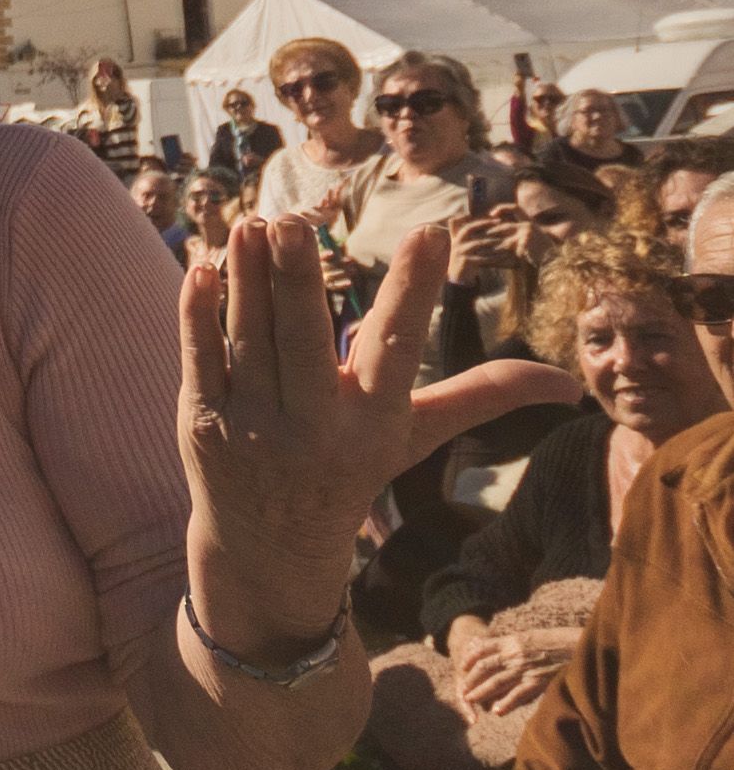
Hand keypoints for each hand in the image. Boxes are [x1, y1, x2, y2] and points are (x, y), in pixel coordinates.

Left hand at [176, 219, 583, 660]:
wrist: (270, 549)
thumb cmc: (351, 472)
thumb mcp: (416, 436)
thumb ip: (483, 396)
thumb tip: (571, 384)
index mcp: (374, 420)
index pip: (398, 346)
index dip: (416, 290)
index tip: (433, 233)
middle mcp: (314, 424)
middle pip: (303, 340)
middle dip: (295, 280)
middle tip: (290, 220)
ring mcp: (252, 424)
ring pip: (248, 339)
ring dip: (245, 279)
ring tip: (252, 223)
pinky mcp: (202, 422)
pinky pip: (199, 359)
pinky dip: (198, 314)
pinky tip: (202, 266)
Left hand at [454, 628, 580, 720]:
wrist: (582, 645)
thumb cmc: (560, 639)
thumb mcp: (533, 635)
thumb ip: (516, 641)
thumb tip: (502, 644)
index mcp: (513, 640)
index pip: (482, 649)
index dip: (470, 658)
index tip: (462, 666)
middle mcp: (514, 654)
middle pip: (485, 667)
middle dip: (471, 679)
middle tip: (462, 689)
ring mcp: (525, 669)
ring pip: (496, 682)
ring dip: (481, 692)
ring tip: (470, 700)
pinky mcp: (538, 682)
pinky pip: (517, 695)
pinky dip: (506, 703)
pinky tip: (497, 711)